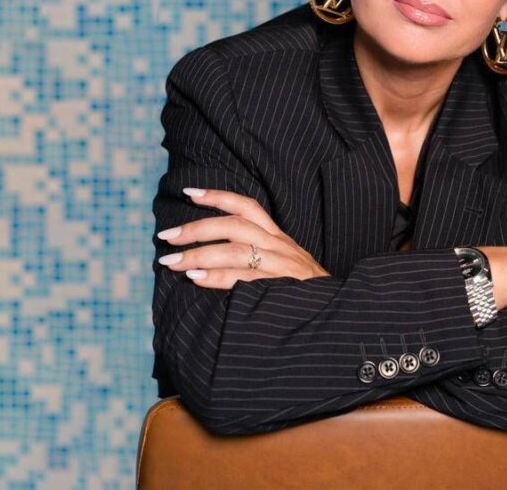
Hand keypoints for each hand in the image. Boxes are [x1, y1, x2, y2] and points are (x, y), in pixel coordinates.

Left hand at [156, 187, 331, 288]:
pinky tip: (195, 279)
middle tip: (167, 236)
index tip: (188, 192)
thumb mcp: (285, 265)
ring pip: (235, 250)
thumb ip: (257, 257)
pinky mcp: (282, 287)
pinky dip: (217, 277)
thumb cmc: (305, 292)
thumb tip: (214, 258)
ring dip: (199, 254)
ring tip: (171, 261)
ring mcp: (281, 265)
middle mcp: (279, 246)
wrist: (340, 313)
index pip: (246, 207)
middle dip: (197, 228)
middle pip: (234, 226)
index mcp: (277, 238)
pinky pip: (244, 278)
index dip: (218, 196)